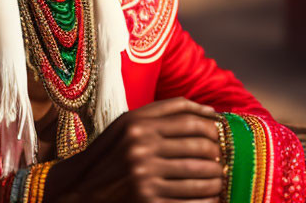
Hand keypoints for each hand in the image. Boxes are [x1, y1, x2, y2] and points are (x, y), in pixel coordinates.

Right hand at [42, 97, 222, 202]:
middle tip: (222, 159)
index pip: (189, 122)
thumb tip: (210, 112)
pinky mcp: (148, 202)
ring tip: (218, 179)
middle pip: (198, 147)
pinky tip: (210, 197)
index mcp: (137, 125)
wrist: (82, 188)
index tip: (220, 135)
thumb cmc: (111, 153)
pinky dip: (208, 200)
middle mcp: (140, 149)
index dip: (212, 128)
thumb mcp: (127, 124)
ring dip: (217, 179)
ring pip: (200, 176)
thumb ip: (164, 111)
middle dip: (218, 155)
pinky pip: (192, 201)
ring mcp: (145, 177)